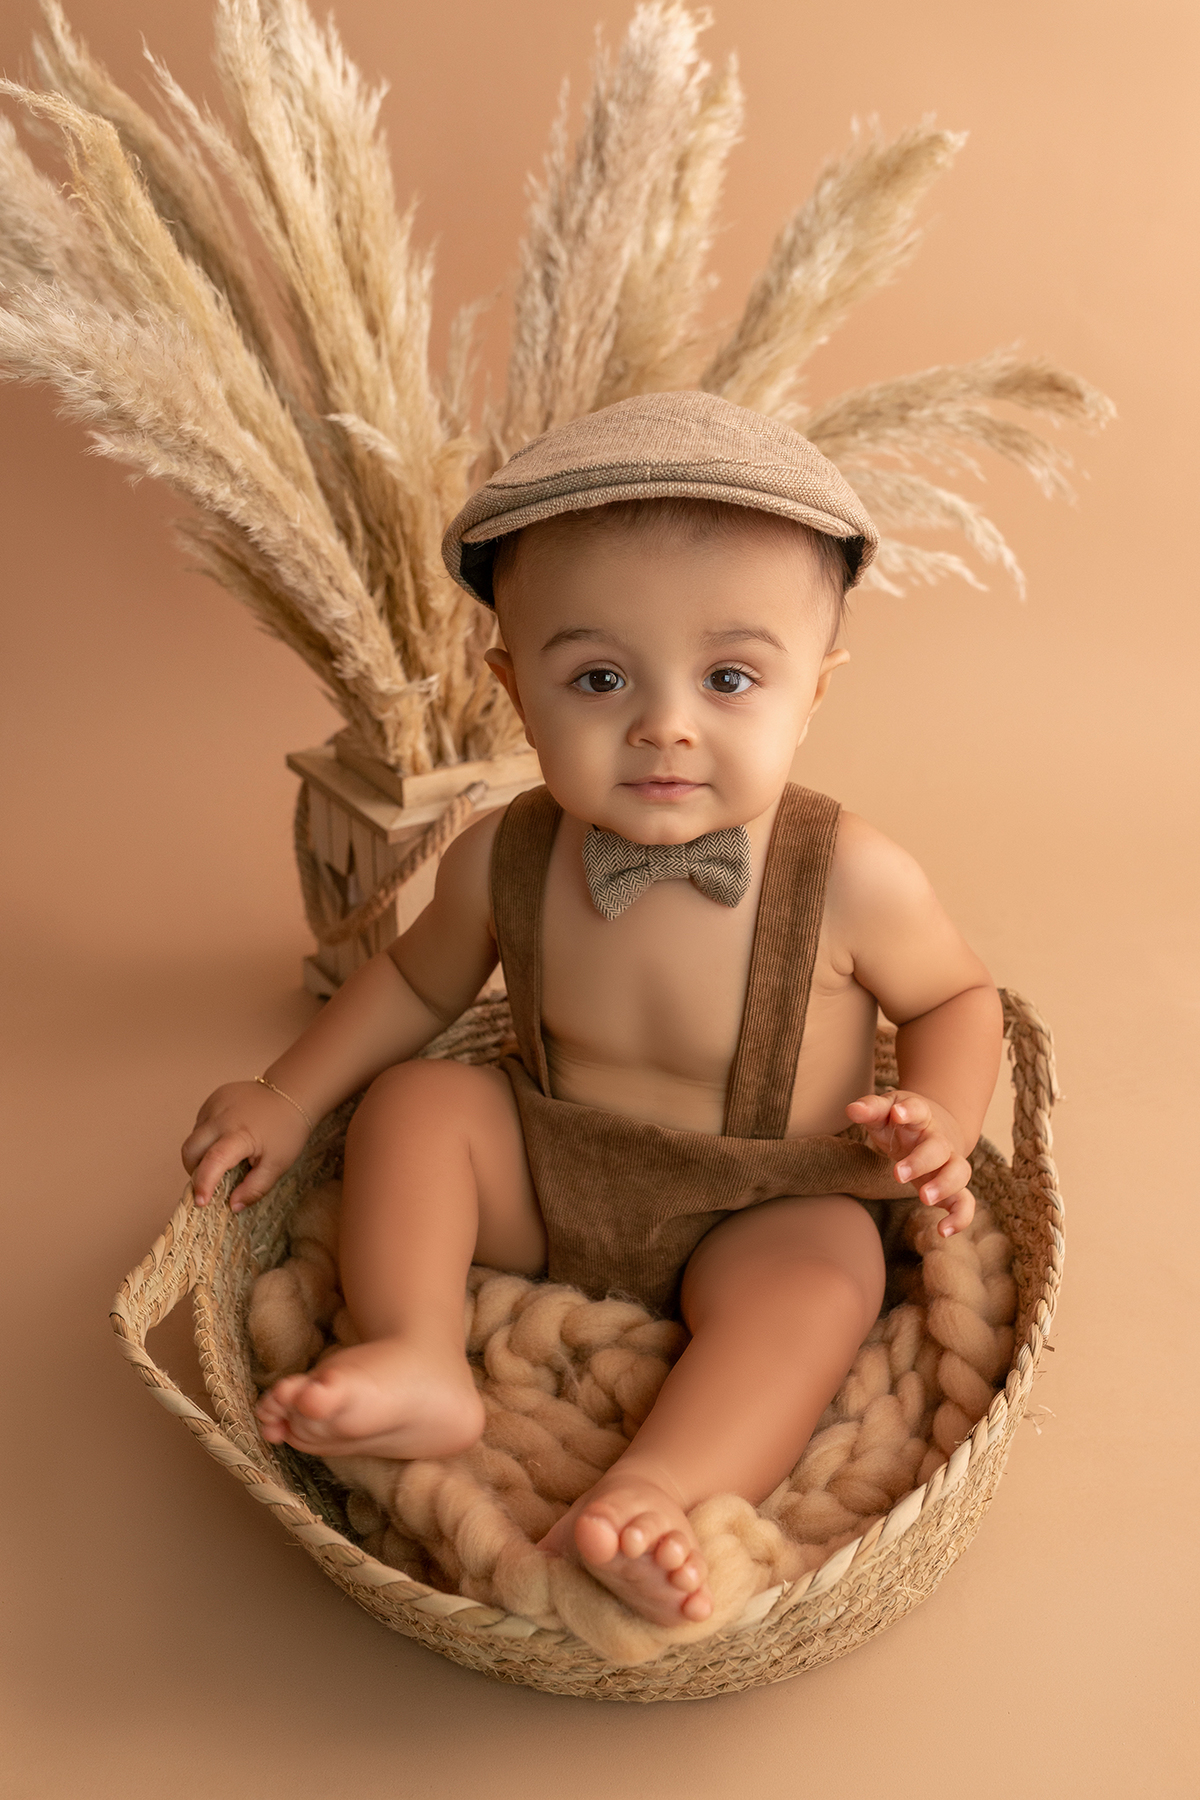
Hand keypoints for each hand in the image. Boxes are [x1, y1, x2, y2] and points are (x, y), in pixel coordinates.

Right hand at [182, 1080, 312, 1212]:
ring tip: (224, 1155)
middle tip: (210, 1179)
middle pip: (191, 1149)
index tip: (201, 1202)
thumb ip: (255, 1188)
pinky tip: (225, 1137)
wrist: (292, 1094)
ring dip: (201, 1152)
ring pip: (194, 1136)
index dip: (203, 1183)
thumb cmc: (286, 1132)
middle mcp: (222, 1117)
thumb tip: (232, 1206)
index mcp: (241, 1134)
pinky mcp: (214, 1096)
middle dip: (194, 1169)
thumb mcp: (277, 1165)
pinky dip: (206, 1136)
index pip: (213, 1160)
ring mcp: (216, 1103)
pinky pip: (200, 1122)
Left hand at [845, 1089, 974, 1235]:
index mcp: (920, 1117)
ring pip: (960, 1171)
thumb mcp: (885, 1111)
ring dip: (945, 1186)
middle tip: (898, 1175)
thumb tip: (852, 1110)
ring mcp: (949, 1163)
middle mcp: (939, 1139)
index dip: (909, 1111)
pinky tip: (943, 1231)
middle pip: (939, 1148)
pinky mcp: (952, 1186)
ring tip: (925, 1199)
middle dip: (921, 1161)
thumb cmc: (900, 1121)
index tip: (897, 1114)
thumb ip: (870, 1110)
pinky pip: (965, 1200)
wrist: (933, 1127)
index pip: (918, 1109)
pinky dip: (960, 1217)